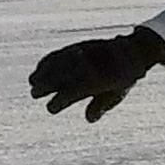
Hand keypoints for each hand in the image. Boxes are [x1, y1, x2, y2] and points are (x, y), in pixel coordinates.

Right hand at [29, 27, 164, 120]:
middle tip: (35, 94)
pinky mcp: (80, 46)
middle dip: (46, 85)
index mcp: (99, 80)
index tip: (52, 108)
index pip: (73, 91)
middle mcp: (88, 65)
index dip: (60, 101)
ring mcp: (83, 53)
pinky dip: (49, 60)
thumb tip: (89, 119)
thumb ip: (101, 105)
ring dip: (44, 72)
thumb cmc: (124, 78)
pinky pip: (61, 53)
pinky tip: (39, 68)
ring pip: (58, 62)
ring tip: (32, 82)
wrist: (132, 50)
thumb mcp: (116, 94)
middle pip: (62, 75)